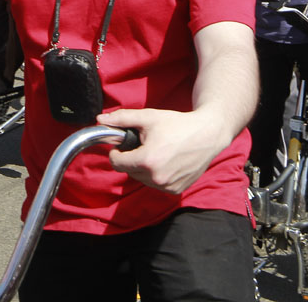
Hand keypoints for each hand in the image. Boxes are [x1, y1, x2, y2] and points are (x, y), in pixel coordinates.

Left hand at [96, 107, 226, 193]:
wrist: (208, 134)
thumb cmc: (178, 124)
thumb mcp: (148, 117)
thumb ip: (122, 119)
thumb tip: (100, 120)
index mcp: (147, 161)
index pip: (117, 163)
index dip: (117, 152)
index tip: (123, 145)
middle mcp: (157, 178)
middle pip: (129, 171)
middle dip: (131, 158)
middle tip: (144, 145)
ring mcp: (167, 186)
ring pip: (142, 179)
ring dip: (143, 168)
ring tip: (157, 152)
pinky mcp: (176, 190)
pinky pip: (156, 184)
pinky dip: (157, 175)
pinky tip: (167, 161)